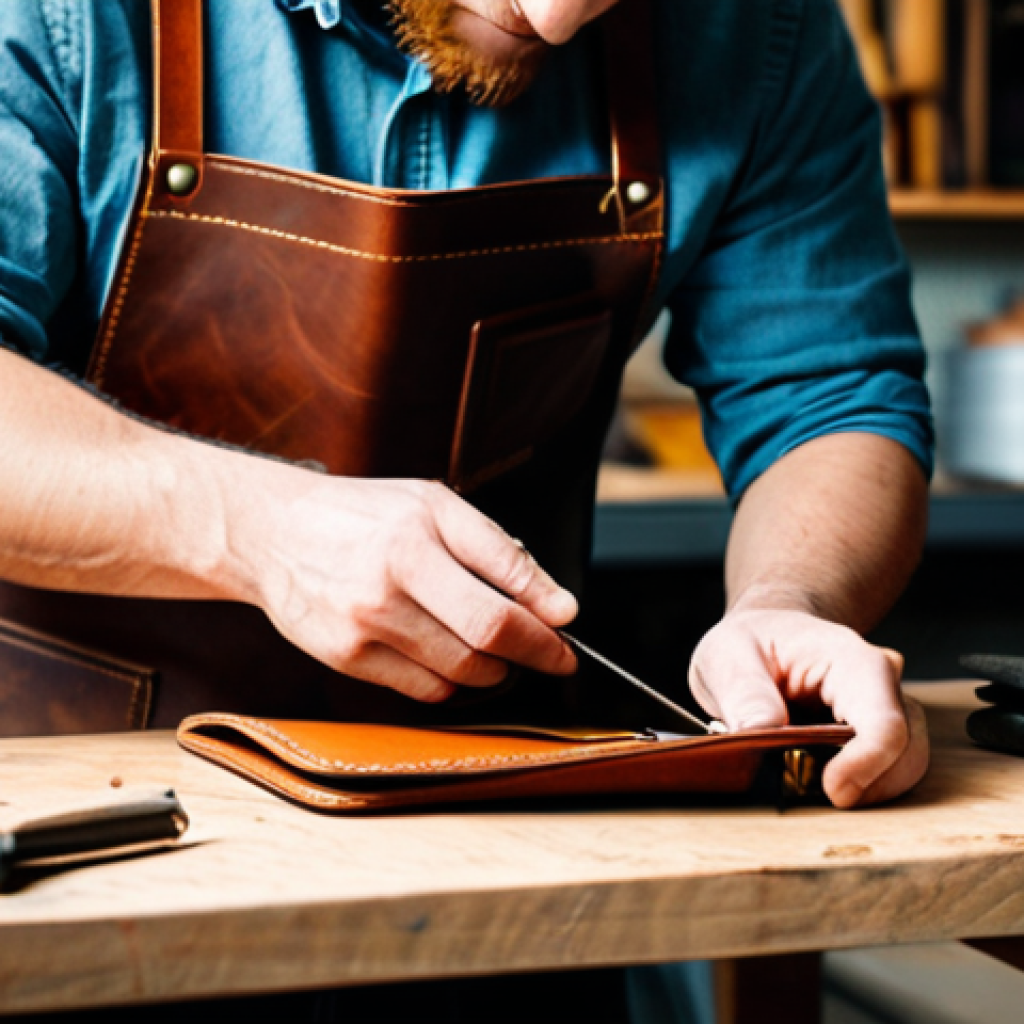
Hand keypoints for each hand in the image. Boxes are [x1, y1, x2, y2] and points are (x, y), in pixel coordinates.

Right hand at [225, 473, 577, 702]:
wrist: (275, 533)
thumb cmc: (363, 516)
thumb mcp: (434, 506)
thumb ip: (498, 551)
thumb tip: (555, 604)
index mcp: (417, 535)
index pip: (503, 594)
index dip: (546, 625)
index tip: (567, 635)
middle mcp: (390, 580)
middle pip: (486, 639)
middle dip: (531, 652)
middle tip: (545, 651)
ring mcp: (365, 624)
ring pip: (459, 672)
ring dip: (491, 668)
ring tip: (489, 646)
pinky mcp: (346, 658)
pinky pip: (422, 689)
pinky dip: (449, 681)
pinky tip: (444, 654)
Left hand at [688, 603, 928, 807]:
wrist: (768, 633)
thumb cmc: (752, 639)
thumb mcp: (729, 655)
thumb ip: (745, 693)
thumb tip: (762, 732)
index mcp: (851, 659)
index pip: (884, 723)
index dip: (865, 765)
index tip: (832, 791)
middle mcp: (881, 682)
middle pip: (905, 751)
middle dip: (865, 785)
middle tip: (807, 792)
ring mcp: (886, 706)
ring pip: (904, 765)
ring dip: (864, 788)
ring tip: (809, 785)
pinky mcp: (879, 729)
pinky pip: (889, 768)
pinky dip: (861, 784)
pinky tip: (821, 781)